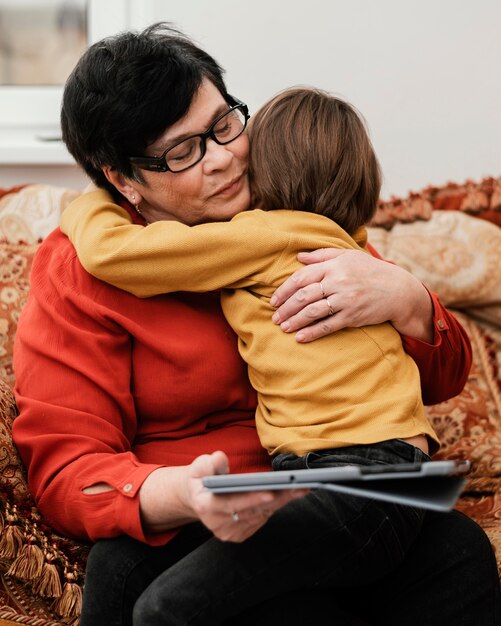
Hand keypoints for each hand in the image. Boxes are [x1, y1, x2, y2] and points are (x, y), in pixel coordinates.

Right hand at [139, 451, 307, 542]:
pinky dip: (275, 508)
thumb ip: (208, 463)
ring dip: (281, 502)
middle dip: (277, 498)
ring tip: (299, 488)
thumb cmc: (201, 478)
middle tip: (297, 486)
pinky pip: (261, 520)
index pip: (232, 504)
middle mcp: (217, 524)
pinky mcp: (239, 535)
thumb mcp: (199, 466)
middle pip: (252, 511)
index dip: (252, 498)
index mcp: (205, 506)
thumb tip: (219, 458)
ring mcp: (228, 533)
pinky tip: (288, 495)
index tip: (271, 492)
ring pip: (260, 516)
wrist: (196, 497)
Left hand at [270, 248, 432, 342]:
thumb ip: (322, 255)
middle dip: (286, 308)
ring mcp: (345, 300)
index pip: (302, 277)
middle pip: (303, 296)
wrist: (398, 290)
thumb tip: (299, 256)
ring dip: (294, 321)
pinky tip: (300, 337)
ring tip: (283, 327)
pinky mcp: (353, 316)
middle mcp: (338, 282)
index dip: (284, 290)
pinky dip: (312, 332)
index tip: (274, 300)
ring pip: (312, 312)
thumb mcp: (347, 256)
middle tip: (275, 317)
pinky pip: (328, 326)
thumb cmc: (370, 271)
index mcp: (334, 266)